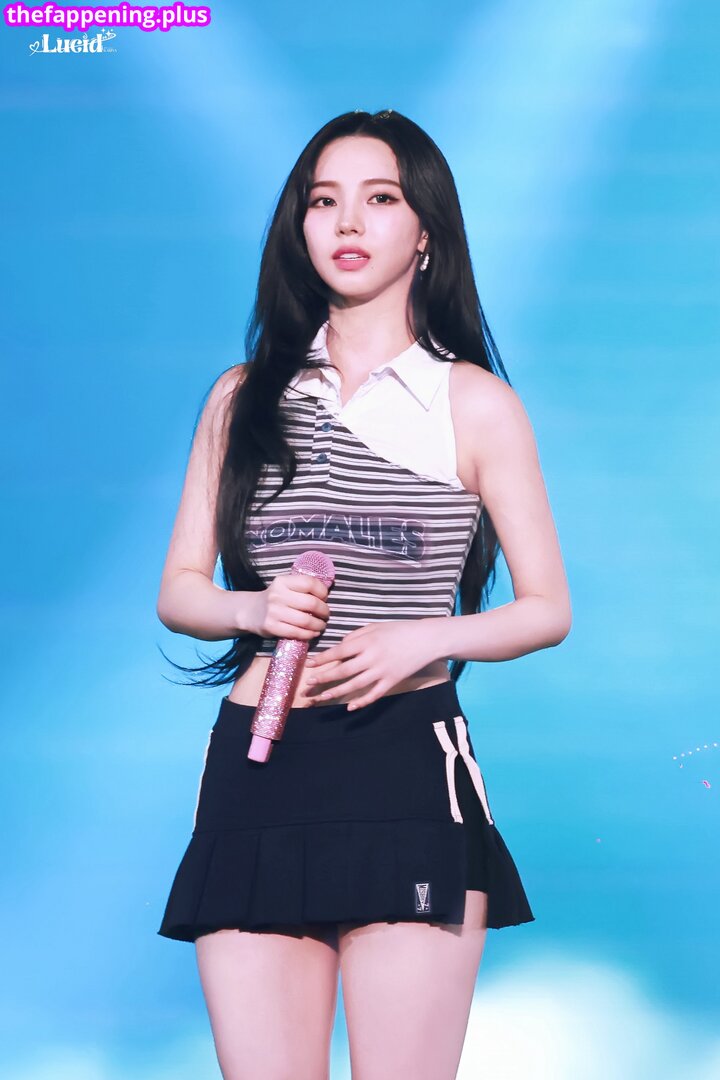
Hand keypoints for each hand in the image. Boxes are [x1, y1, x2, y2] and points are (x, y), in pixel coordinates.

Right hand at [248, 573, 329, 639]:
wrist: (251, 611)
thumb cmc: (275, 599)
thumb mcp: (285, 587)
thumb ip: (302, 588)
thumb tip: (326, 597)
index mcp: (283, 581)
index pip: (309, 583)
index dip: (322, 592)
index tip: (324, 598)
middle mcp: (277, 595)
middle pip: (311, 603)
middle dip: (324, 611)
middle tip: (326, 615)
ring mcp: (274, 612)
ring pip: (306, 620)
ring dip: (319, 625)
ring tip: (321, 625)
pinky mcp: (271, 627)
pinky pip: (297, 632)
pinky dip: (309, 634)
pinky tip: (312, 633)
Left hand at [303, 620, 436, 708]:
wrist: (426, 639)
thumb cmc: (398, 630)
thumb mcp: (375, 627)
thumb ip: (355, 636)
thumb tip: (339, 647)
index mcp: (366, 641)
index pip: (339, 652)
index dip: (322, 659)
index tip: (309, 664)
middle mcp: (372, 657)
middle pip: (342, 670)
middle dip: (323, 678)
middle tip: (309, 684)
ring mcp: (382, 671)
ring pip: (354, 685)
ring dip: (336, 692)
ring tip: (322, 697)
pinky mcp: (392, 681)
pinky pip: (374, 694)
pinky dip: (362, 702)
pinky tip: (350, 706)